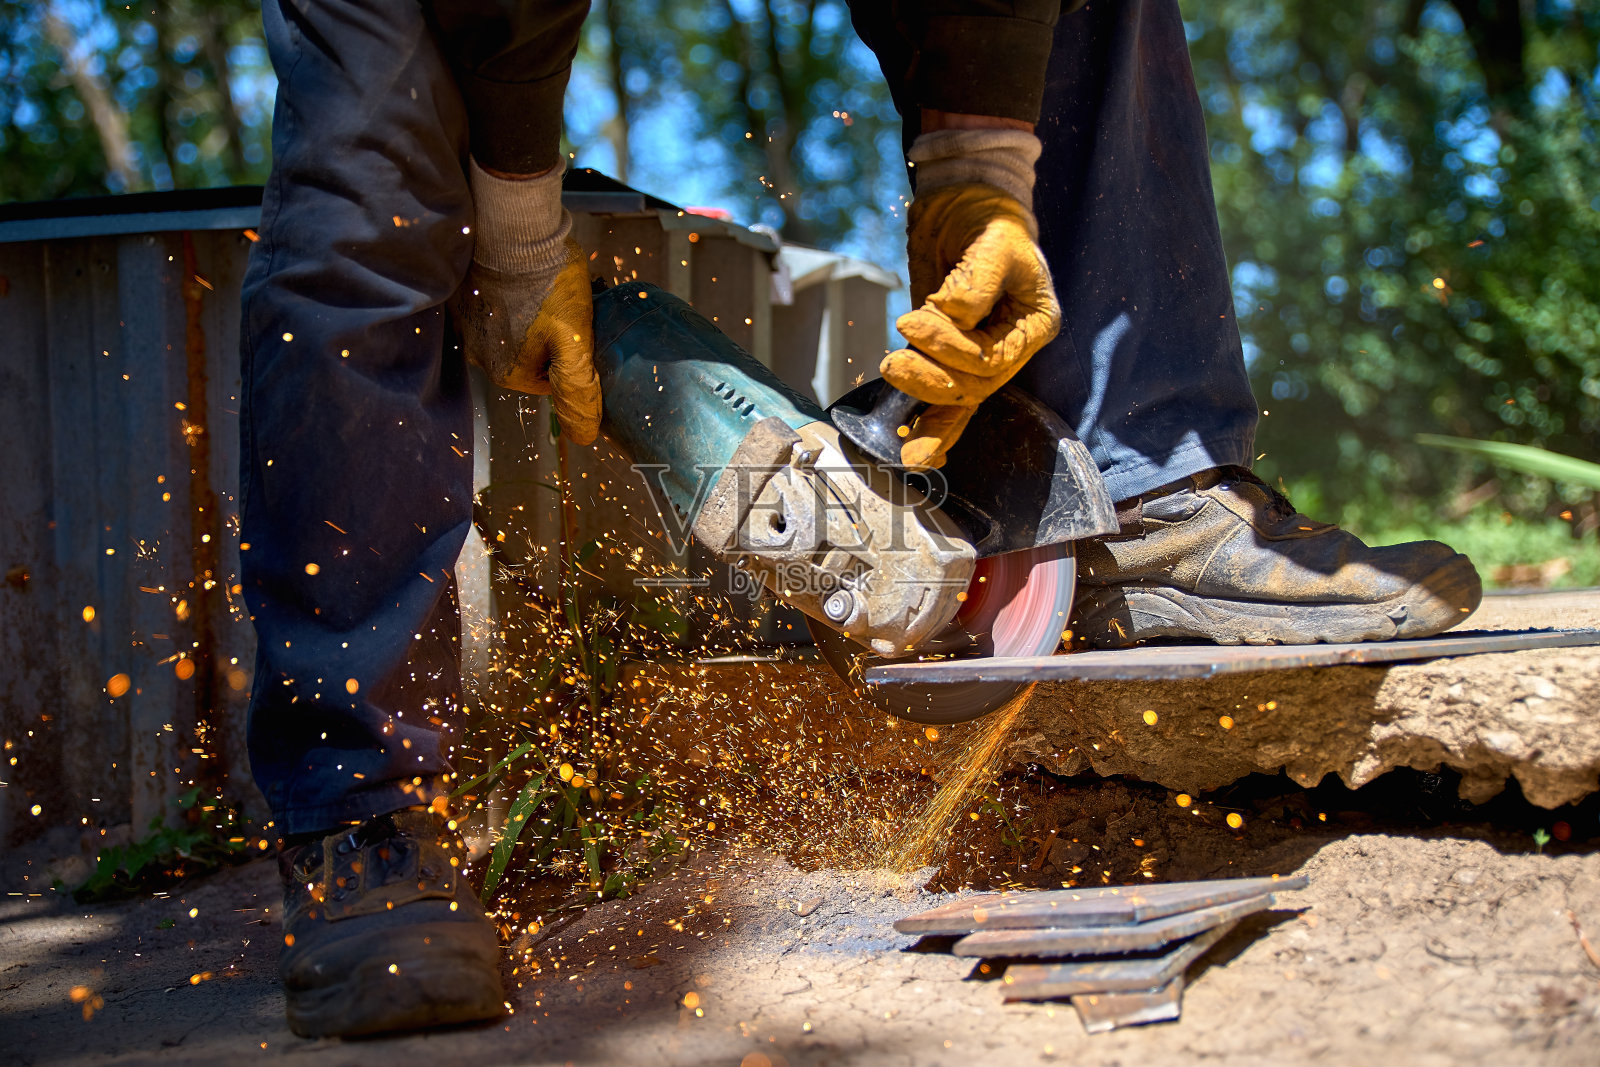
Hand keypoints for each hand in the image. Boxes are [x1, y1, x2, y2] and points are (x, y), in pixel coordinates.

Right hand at [455, 237, 600, 444]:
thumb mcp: (575, 340)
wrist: (513, 229)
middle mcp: (481, 357)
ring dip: (532, 317)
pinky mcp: (465, 299)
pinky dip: (514, 300)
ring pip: (514, 334)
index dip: (570, 357)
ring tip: (546, 290)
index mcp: (508, 374)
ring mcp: (469, 327)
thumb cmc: (549, 284)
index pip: (550, 382)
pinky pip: (496, 310)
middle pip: (531, 358)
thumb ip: (577, 389)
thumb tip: (584, 434)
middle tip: (565, 308)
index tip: (578, 330)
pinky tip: (526, 280)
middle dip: (551, 338)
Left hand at [883, 182, 1059, 468]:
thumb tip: (952, 311)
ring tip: (891, 370)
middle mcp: (1013, 346)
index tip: (911, 322)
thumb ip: (977, 279)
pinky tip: (916, 455)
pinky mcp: (954, 359)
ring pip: (959, 397)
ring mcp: (984, 355)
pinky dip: (933, 429)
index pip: (993, 357)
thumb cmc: (990, 223)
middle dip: (931, 377)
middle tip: (893, 361)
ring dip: (923, 395)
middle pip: (974, 384)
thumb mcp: (993, 241)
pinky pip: (950, 404)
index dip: (950, 348)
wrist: (968, 209)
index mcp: (1035, 324)